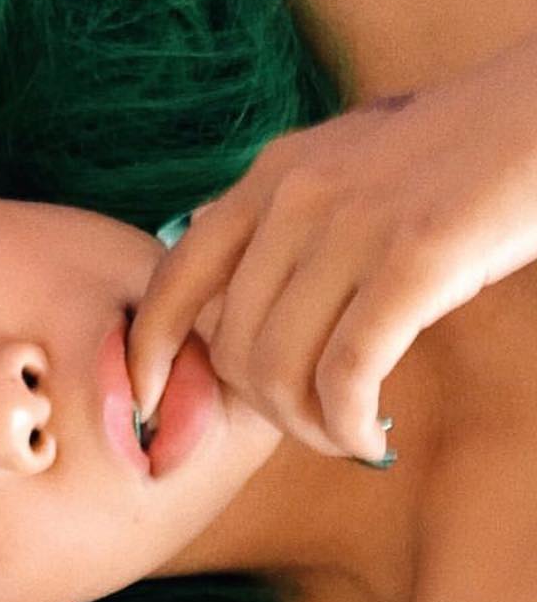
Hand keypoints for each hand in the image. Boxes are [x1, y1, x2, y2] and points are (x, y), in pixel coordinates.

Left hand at [126, 31, 536, 461]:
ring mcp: (352, 223)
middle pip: (233, 345)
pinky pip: (347, 373)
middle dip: (264, 408)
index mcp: (270, 176)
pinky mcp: (415, 257)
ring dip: (309, 428)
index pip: (174, 278)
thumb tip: (233, 321)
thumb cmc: (452, 162)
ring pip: (282, 368)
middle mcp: (295, 195)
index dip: (149, 352)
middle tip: (311, 425)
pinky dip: (349, 425)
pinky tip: (370, 438)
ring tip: (344, 435)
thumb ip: (284, 230)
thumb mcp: (345, 174)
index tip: (148, 403)